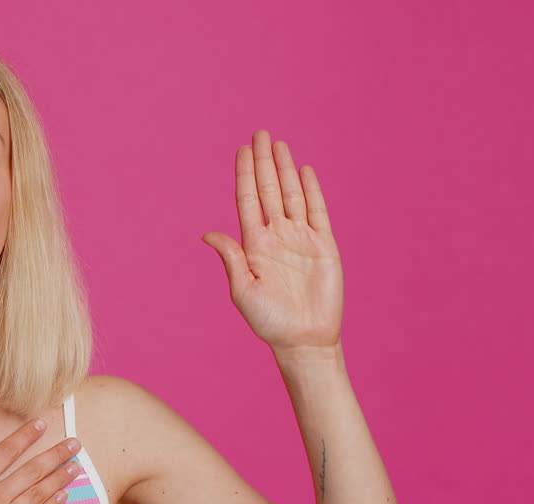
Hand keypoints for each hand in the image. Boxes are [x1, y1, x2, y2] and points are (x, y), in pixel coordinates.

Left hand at [201, 129, 343, 353]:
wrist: (303, 339)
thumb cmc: (269, 321)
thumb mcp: (243, 290)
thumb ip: (231, 259)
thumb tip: (208, 234)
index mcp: (254, 245)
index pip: (248, 201)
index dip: (245, 175)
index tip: (241, 150)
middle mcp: (276, 236)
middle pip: (269, 190)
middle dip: (263, 162)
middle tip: (259, 133)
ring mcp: (301, 239)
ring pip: (292, 194)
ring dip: (285, 169)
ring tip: (278, 144)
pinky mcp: (325, 246)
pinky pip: (318, 211)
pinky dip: (312, 190)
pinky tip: (304, 171)